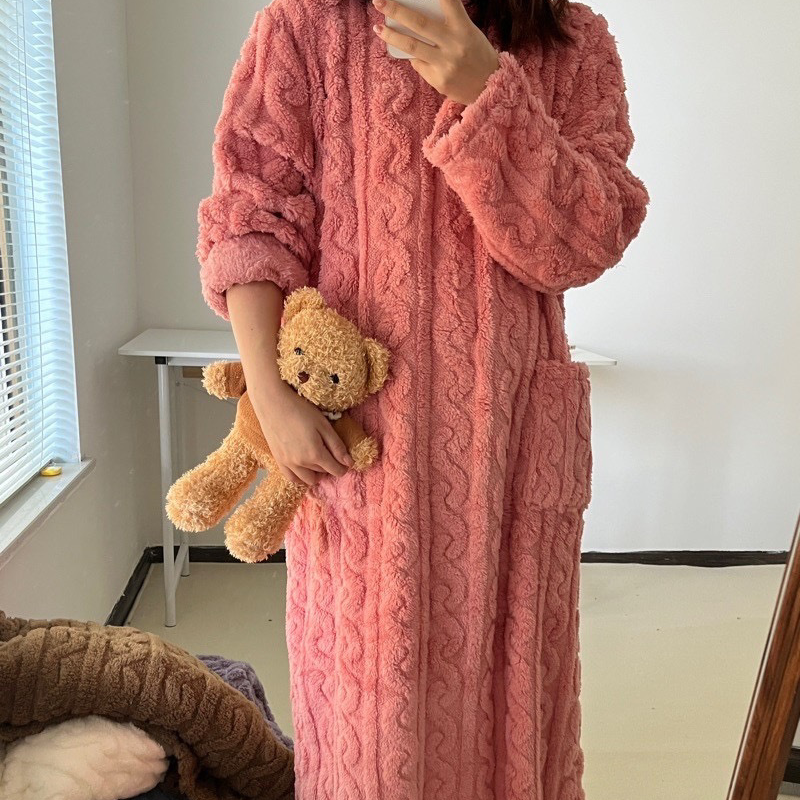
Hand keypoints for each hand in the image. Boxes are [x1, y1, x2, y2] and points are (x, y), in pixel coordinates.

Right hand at [251, 381, 353, 486]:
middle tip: (331, 454)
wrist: (272, 404)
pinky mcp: (278, 460)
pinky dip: (301, 477)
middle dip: (330, 467)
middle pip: (322, 473)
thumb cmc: (300, 410)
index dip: (343, 468)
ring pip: (308, 479)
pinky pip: (292, 478)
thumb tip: (349, 463)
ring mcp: (288, 463)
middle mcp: (301, 463)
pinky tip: (304, 468)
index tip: (345, 461)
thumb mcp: (324, 425)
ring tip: (318, 462)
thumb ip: (337, 446)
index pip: (335, 470)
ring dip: (316, 474)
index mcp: (315, 454)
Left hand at [371, 0, 499, 104]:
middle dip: (396, 10)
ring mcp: (445, 64)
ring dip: (391, 36)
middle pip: (419, 24)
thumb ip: (447, 25)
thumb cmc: (476, 55)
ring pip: (411, 47)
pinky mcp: (438, 81)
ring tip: (378, 28)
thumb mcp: (469, 34)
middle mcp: (454, 45)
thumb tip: (416, 20)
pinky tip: (414, 54)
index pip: (449, 2)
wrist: (489, 89)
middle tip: (378, 1)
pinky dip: (414, 57)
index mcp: (464, 28)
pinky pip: (419, 64)